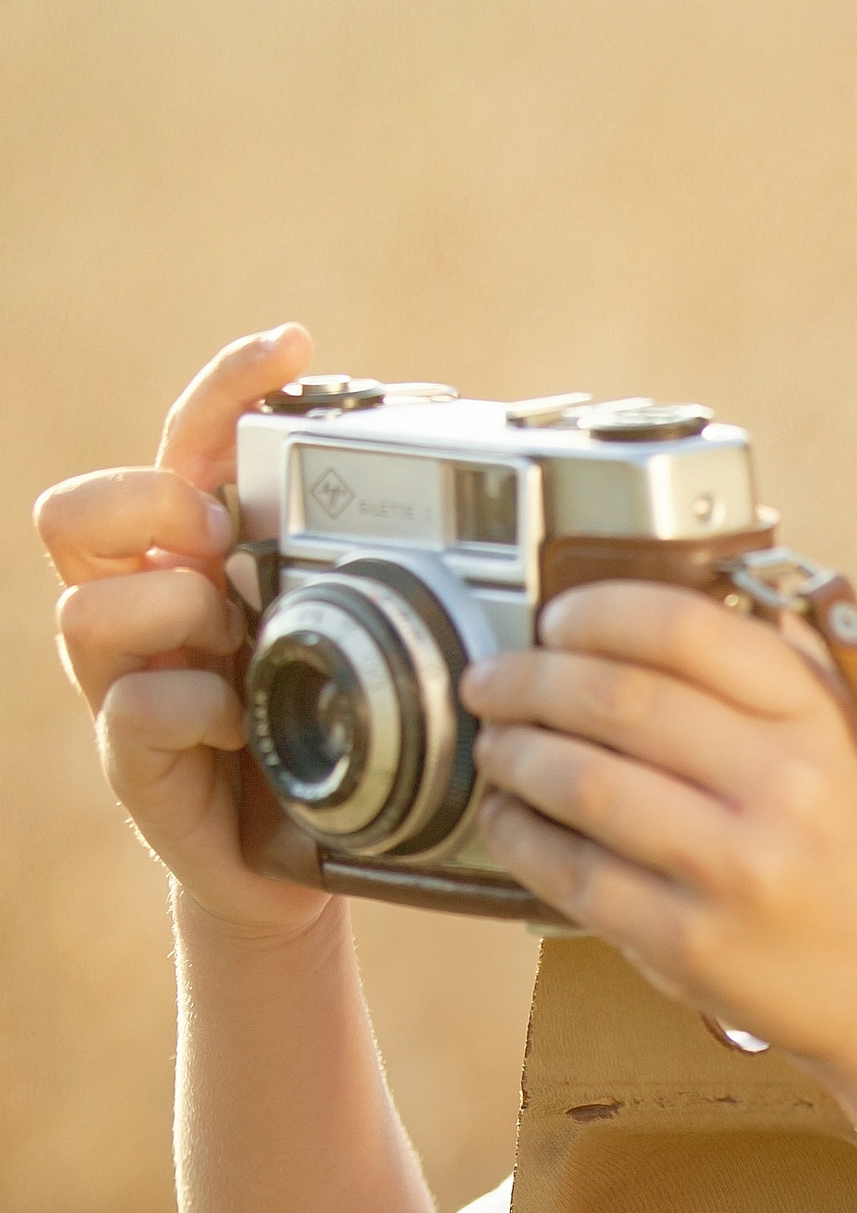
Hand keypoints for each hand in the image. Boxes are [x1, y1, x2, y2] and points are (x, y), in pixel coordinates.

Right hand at [35, 328, 338, 945]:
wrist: (300, 866)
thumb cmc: (322, 742)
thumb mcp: (347, 646)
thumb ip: (350, 575)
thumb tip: (423, 498)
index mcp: (193, 561)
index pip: (183, 446)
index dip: (224, 387)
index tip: (294, 345)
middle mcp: (141, 609)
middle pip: (78, 513)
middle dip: (152, 515)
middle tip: (226, 549)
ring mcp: (123, 681)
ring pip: (88, 608)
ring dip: (177, 619)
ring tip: (241, 652)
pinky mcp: (132, 758)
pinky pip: (136, 706)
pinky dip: (199, 710)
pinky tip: (243, 728)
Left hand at [465, 582, 856, 1077]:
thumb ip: (792, 670)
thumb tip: (697, 592)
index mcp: (822, 722)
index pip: (686, 629)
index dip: (597, 611)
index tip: (557, 617)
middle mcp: (784, 788)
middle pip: (617, 699)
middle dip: (530, 678)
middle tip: (495, 680)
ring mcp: (735, 869)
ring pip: (583, 783)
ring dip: (515, 754)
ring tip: (497, 744)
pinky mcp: (691, 944)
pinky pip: (575, 876)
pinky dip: (522, 837)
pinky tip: (509, 818)